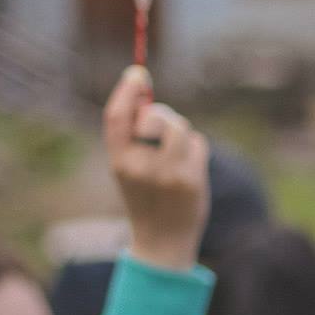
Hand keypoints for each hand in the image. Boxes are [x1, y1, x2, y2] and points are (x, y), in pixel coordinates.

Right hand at [103, 65, 209, 269]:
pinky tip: (191, 169)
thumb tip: (147, 98)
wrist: (163, 241)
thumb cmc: (147, 199)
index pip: (116, 117)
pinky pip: (198, 143)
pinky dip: (197, 150)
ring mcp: (167, 174)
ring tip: (179, 151)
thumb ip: (135, 139)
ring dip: (182, 132)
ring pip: (180, 128)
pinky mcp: (190, 180)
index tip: (137, 74)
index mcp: (118, 161)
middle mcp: (140, 167)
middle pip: (155, 118)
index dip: (126, 91)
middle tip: (164, 125)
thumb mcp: (130, 170)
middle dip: (163, 115)